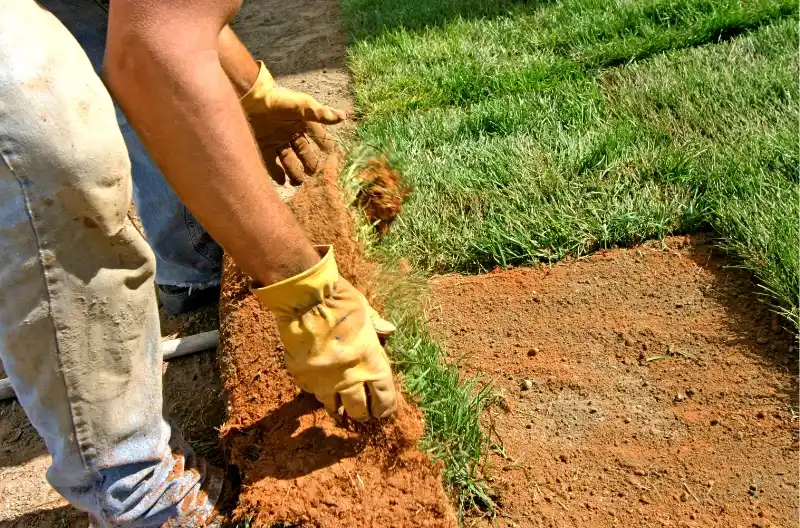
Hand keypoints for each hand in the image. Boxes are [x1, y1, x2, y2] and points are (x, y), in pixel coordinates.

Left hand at [240, 62, 345, 184]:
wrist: (250, 98)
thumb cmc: (278, 100)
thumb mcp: (302, 105)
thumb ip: (320, 113)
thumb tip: (343, 117)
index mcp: (302, 123)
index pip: (318, 136)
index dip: (325, 145)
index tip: (333, 156)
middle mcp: (290, 133)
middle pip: (303, 152)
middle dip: (310, 164)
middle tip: (314, 175)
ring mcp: (276, 141)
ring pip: (289, 161)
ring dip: (294, 172)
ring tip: (297, 182)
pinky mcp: (263, 147)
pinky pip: (271, 164)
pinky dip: (277, 174)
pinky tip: (282, 182)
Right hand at [252, 246, 396, 420]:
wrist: (306, 300)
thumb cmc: (341, 301)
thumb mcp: (365, 310)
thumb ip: (377, 325)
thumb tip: (389, 330)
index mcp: (371, 363)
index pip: (384, 398)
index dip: (385, 407)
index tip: (383, 410)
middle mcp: (350, 378)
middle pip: (359, 410)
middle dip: (362, 413)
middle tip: (362, 413)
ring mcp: (324, 381)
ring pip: (332, 407)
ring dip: (337, 408)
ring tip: (339, 410)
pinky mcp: (303, 377)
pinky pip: (311, 391)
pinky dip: (315, 390)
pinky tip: (317, 386)